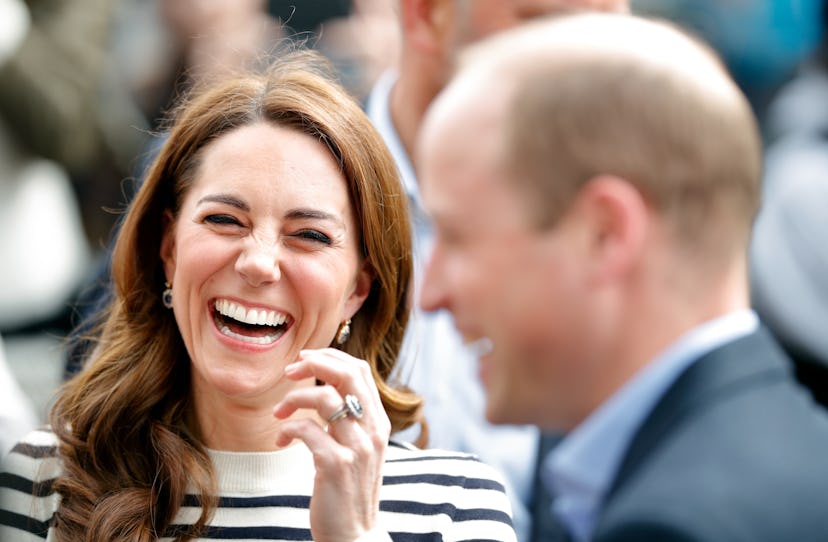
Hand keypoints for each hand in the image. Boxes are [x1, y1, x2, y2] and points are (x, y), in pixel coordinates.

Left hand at [273, 348, 390, 541]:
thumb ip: (349, 418)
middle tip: (289, 372)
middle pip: (346, 374)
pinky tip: (281, 439)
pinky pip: (306, 430)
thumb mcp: (357, 447)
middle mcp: (372, 430)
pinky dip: (288, 428)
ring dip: (293, 399)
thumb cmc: (349, 489)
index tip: (306, 358)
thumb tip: (324, 386)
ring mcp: (356, 448)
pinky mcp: (335, 465)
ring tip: (278, 413)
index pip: (360, 370)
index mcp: (378, 422)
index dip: (331, 356)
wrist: (354, 535)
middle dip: (313, 365)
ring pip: (323, 399)